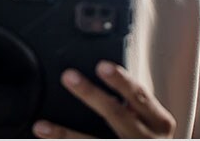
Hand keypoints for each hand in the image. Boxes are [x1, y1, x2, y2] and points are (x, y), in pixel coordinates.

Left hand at [32, 61, 175, 138]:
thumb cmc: (148, 136)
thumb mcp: (151, 120)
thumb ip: (133, 102)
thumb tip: (103, 71)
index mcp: (158, 122)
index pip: (139, 96)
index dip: (121, 81)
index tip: (102, 65)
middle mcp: (146, 139)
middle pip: (116, 115)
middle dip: (91, 95)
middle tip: (68, 76)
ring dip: (65, 135)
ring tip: (42, 126)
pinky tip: (46, 139)